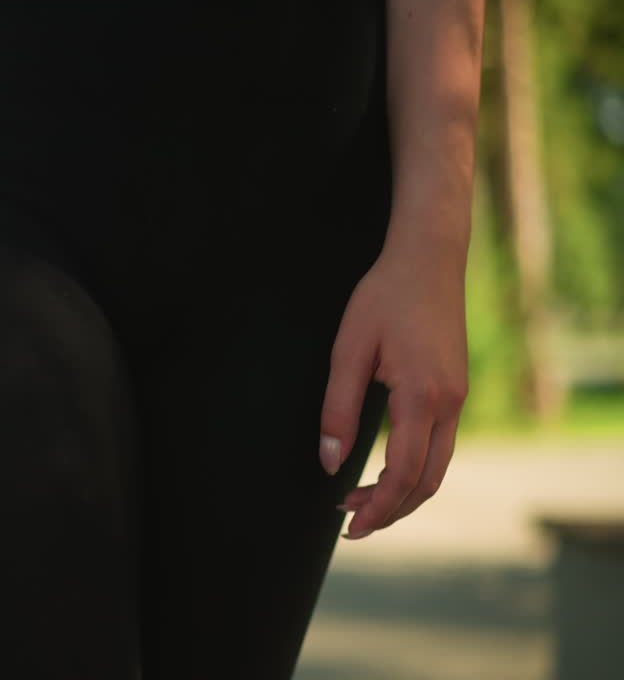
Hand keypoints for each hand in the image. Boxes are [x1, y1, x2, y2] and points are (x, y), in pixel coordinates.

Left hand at [318, 243, 468, 539]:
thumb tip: (328, 461)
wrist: (428, 260)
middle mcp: (449, 404)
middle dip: (390, 510)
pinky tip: (383, 470)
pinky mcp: (455, 391)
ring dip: (402, 493)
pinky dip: (413, 470)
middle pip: (426, 481)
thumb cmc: (383, 298)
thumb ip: (337, 409)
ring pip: (437, 468)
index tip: (349, 527)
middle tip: (350, 525)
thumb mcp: (348, 350)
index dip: (377, 506)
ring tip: (360, 502)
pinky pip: (439, 446)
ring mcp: (458, 398)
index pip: (402, 472)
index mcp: (423, 397)